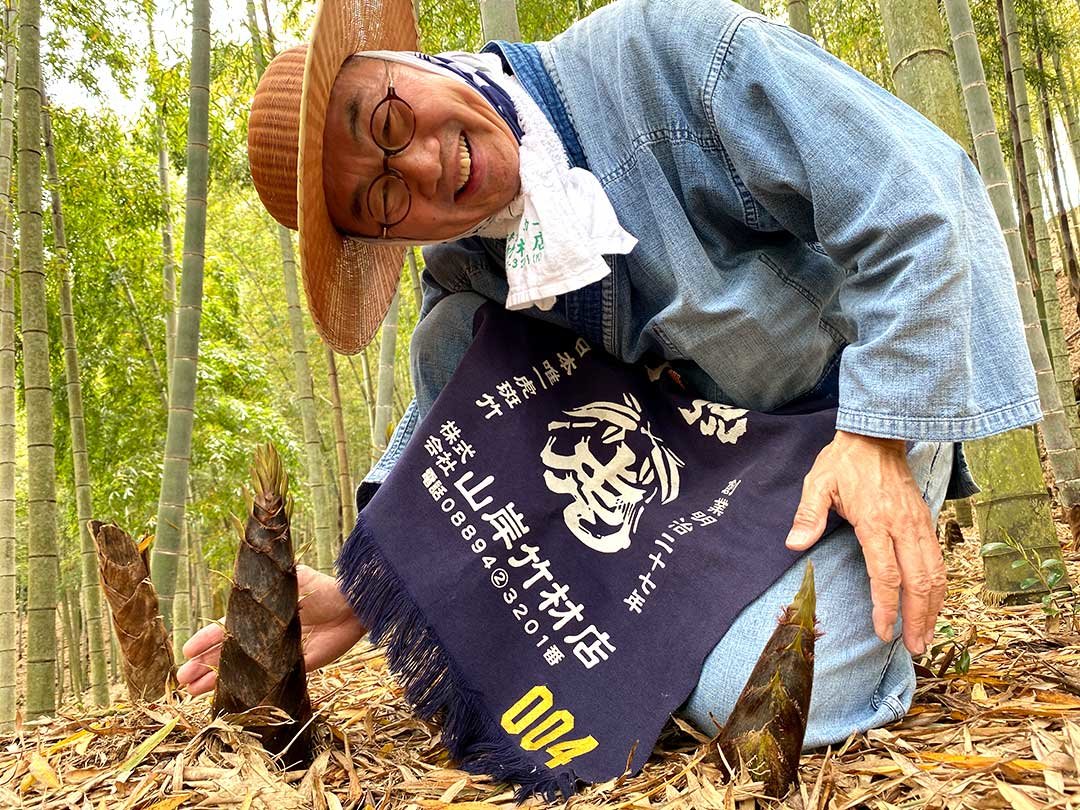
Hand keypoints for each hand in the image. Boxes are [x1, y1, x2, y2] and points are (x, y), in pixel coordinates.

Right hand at [177, 564, 366, 694]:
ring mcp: (275, 653)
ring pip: (240, 670)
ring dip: (216, 679)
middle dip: (203, 664)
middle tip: (181, 679)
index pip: (226, 628)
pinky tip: (228, 698)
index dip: (206, 639)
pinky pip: (263, 682)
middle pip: (226, 652)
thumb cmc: (323, 589)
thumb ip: (270, 586)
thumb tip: (242, 582)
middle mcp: (263, 634)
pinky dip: (246, 691)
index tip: (186, 650)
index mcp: (259, 613)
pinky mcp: (291, 668)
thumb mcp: (293, 581)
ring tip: (191, 691)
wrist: (354, 607)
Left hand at [784, 430, 944, 654]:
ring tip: (926, 636)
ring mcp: (919, 524)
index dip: (886, 606)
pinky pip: (938, 561)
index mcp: (875, 521)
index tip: (883, 631)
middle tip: (914, 648)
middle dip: (917, 618)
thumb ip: (808, 515)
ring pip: (934, 574)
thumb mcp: (818, 482)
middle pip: (918, 581)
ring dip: (933, 608)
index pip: (885, 573)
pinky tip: (933, 605)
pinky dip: (938, 588)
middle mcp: (903, 526)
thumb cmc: (843, 461)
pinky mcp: (926, 521)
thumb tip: (794, 545)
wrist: (877, 436)